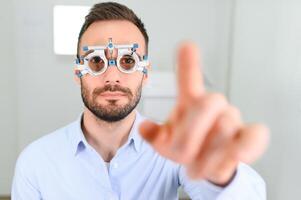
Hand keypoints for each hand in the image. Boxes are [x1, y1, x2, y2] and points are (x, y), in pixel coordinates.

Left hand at [139, 42, 268, 185]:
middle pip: (207, 103)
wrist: (207, 166)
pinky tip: (233, 157)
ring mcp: (232, 120)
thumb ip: (155, 135)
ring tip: (199, 165)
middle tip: (183, 156)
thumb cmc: (187, 147)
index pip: (189, 79)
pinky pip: (255, 136)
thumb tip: (144, 128)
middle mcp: (213, 106)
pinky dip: (244, 148)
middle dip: (190, 134)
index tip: (186, 45)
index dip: (188, 63)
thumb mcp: (166, 142)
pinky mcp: (249, 136)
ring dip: (207, 154)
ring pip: (224, 127)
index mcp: (190, 103)